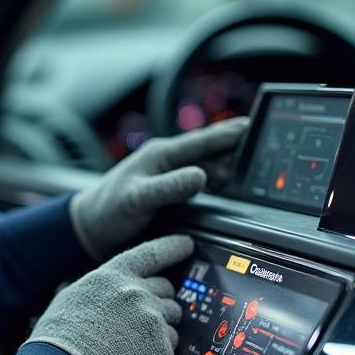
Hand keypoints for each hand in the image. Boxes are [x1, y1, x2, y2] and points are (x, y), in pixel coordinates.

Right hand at [24, 235, 191, 354]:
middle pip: (166, 291)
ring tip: (131, 348)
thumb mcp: (70, 299)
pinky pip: (169, 351)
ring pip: (172, 321)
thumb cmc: (59, 340)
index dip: (172, 247)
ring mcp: (152, 320)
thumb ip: (95, 291)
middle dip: (159, 303)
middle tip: (140, 323)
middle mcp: (136, 292)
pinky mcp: (161, 349)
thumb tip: (100, 294)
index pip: (150, 254)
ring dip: (159, 332)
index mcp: (112, 277)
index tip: (186, 244)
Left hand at [70, 117, 247, 261]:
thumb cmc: (107, 211)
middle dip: (235, 144)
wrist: (89, 228)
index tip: (252, 126)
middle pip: (208, 150)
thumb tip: (201, 175)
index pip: (200, 141)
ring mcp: (168, 174)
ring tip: (255, 161)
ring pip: (206, 163)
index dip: (227, 134)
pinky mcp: (169, 189)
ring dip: (229, 161)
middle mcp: (166, 160)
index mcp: (160, 154)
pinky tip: (229, 182)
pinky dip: (217, 178)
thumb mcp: (137, 199)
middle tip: (265, 142)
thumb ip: (167, 187)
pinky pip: (200, 179)